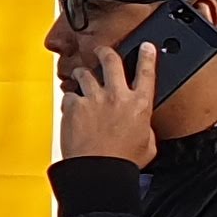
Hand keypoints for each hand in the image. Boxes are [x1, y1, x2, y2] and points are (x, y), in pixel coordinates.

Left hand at [58, 41, 158, 167]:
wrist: (98, 170)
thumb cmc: (122, 161)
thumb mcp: (147, 144)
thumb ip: (144, 128)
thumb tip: (141, 125)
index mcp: (139, 105)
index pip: (147, 73)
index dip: (147, 56)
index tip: (146, 46)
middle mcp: (117, 96)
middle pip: (111, 61)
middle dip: (106, 52)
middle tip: (102, 51)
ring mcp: (94, 99)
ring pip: (85, 74)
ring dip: (82, 75)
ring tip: (80, 78)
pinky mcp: (74, 106)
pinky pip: (69, 95)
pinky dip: (70, 99)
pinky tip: (71, 106)